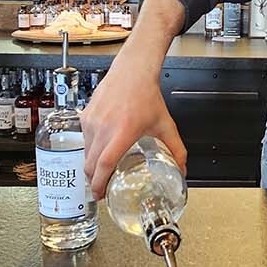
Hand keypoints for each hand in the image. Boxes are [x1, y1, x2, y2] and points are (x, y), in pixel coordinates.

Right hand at [80, 64, 186, 200]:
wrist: (132, 71)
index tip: (100, 194)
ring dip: (91, 166)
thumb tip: (181, 169)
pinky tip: (100, 150)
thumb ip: (176, 149)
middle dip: (93, 181)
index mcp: (123, 131)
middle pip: (90, 164)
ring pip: (86, 153)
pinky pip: (84, 140)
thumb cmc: (146, 95)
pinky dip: (90, 149)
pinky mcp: (85, 116)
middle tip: (101, 190)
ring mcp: (92, 121)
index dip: (100, 183)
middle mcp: (104, 127)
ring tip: (101, 172)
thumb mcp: (165, 125)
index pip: (104, 164)